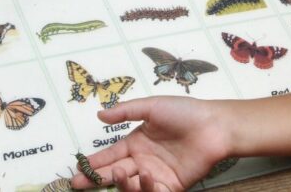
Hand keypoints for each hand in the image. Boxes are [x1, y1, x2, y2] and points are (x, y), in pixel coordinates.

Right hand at [70, 96, 229, 190]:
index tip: (76, 171)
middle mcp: (143, 160)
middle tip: (77, 183)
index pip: (111, 155)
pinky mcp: (170, 186)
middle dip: (96, 179)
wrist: (214, 125)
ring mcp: (156, 175)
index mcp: (137, 142)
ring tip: (118, 172)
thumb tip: (99, 115)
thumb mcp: (153, 106)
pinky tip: (143, 176)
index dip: (94, 163)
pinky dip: (144, 189)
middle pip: (115, 174)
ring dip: (120, 183)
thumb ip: (126, 111)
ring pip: (130, 186)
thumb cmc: (185, 112)